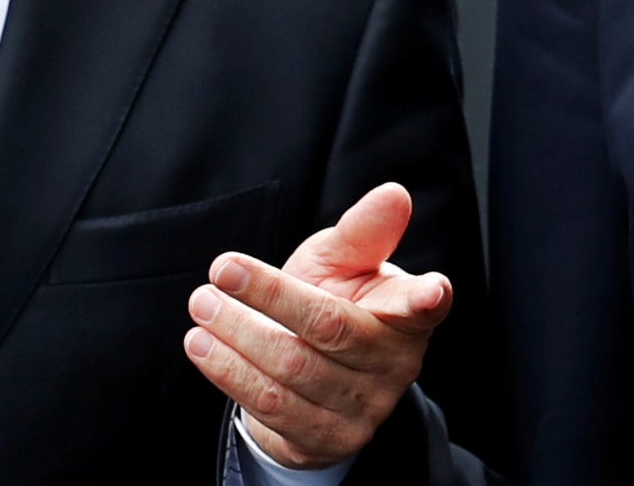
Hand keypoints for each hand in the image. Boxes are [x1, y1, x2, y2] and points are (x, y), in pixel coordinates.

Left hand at [184, 182, 452, 469]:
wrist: (309, 374)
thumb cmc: (334, 299)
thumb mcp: (346, 261)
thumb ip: (364, 231)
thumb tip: (394, 194)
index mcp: (407, 316)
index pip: (423, 306)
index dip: (429, 298)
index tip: (431, 290)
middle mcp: (394, 365)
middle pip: (329, 327)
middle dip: (269, 296)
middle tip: (220, 270)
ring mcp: (362, 408)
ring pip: (292, 369)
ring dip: (237, 334)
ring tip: (202, 305)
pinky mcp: (325, 440)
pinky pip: (271, 406)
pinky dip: (230, 372)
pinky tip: (203, 346)